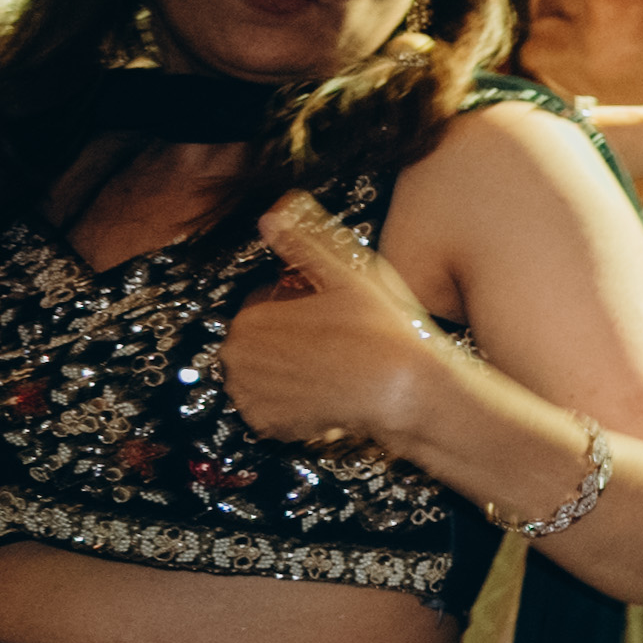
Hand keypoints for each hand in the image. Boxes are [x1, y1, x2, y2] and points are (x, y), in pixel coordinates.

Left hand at [219, 195, 465, 457]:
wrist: (403, 391)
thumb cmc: (382, 331)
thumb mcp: (345, 274)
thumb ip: (302, 244)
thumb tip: (272, 216)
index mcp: (250, 319)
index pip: (259, 311)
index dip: (294, 313)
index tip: (324, 319)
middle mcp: (238, 358)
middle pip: (256, 347)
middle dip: (286, 347)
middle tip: (331, 347)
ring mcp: (250, 395)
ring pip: (260, 379)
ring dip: (286, 378)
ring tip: (330, 373)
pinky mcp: (266, 426)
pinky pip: (269, 413)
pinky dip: (291, 409)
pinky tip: (323, 397)